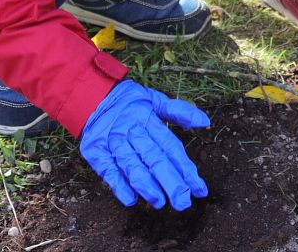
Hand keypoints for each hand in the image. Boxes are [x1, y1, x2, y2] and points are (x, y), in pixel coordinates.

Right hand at [80, 80, 209, 209]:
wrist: (91, 95)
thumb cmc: (128, 102)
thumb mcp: (155, 100)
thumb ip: (179, 111)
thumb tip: (205, 122)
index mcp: (147, 118)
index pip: (170, 146)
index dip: (185, 168)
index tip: (199, 188)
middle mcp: (131, 130)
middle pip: (153, 158)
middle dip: (169, 181)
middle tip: (182, 201)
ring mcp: (112, 141)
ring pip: (132, 165)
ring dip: (146, 185)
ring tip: (160, 202)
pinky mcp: (96, 152)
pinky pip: (108, 170)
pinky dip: (119, 185)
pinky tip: (131, 199)